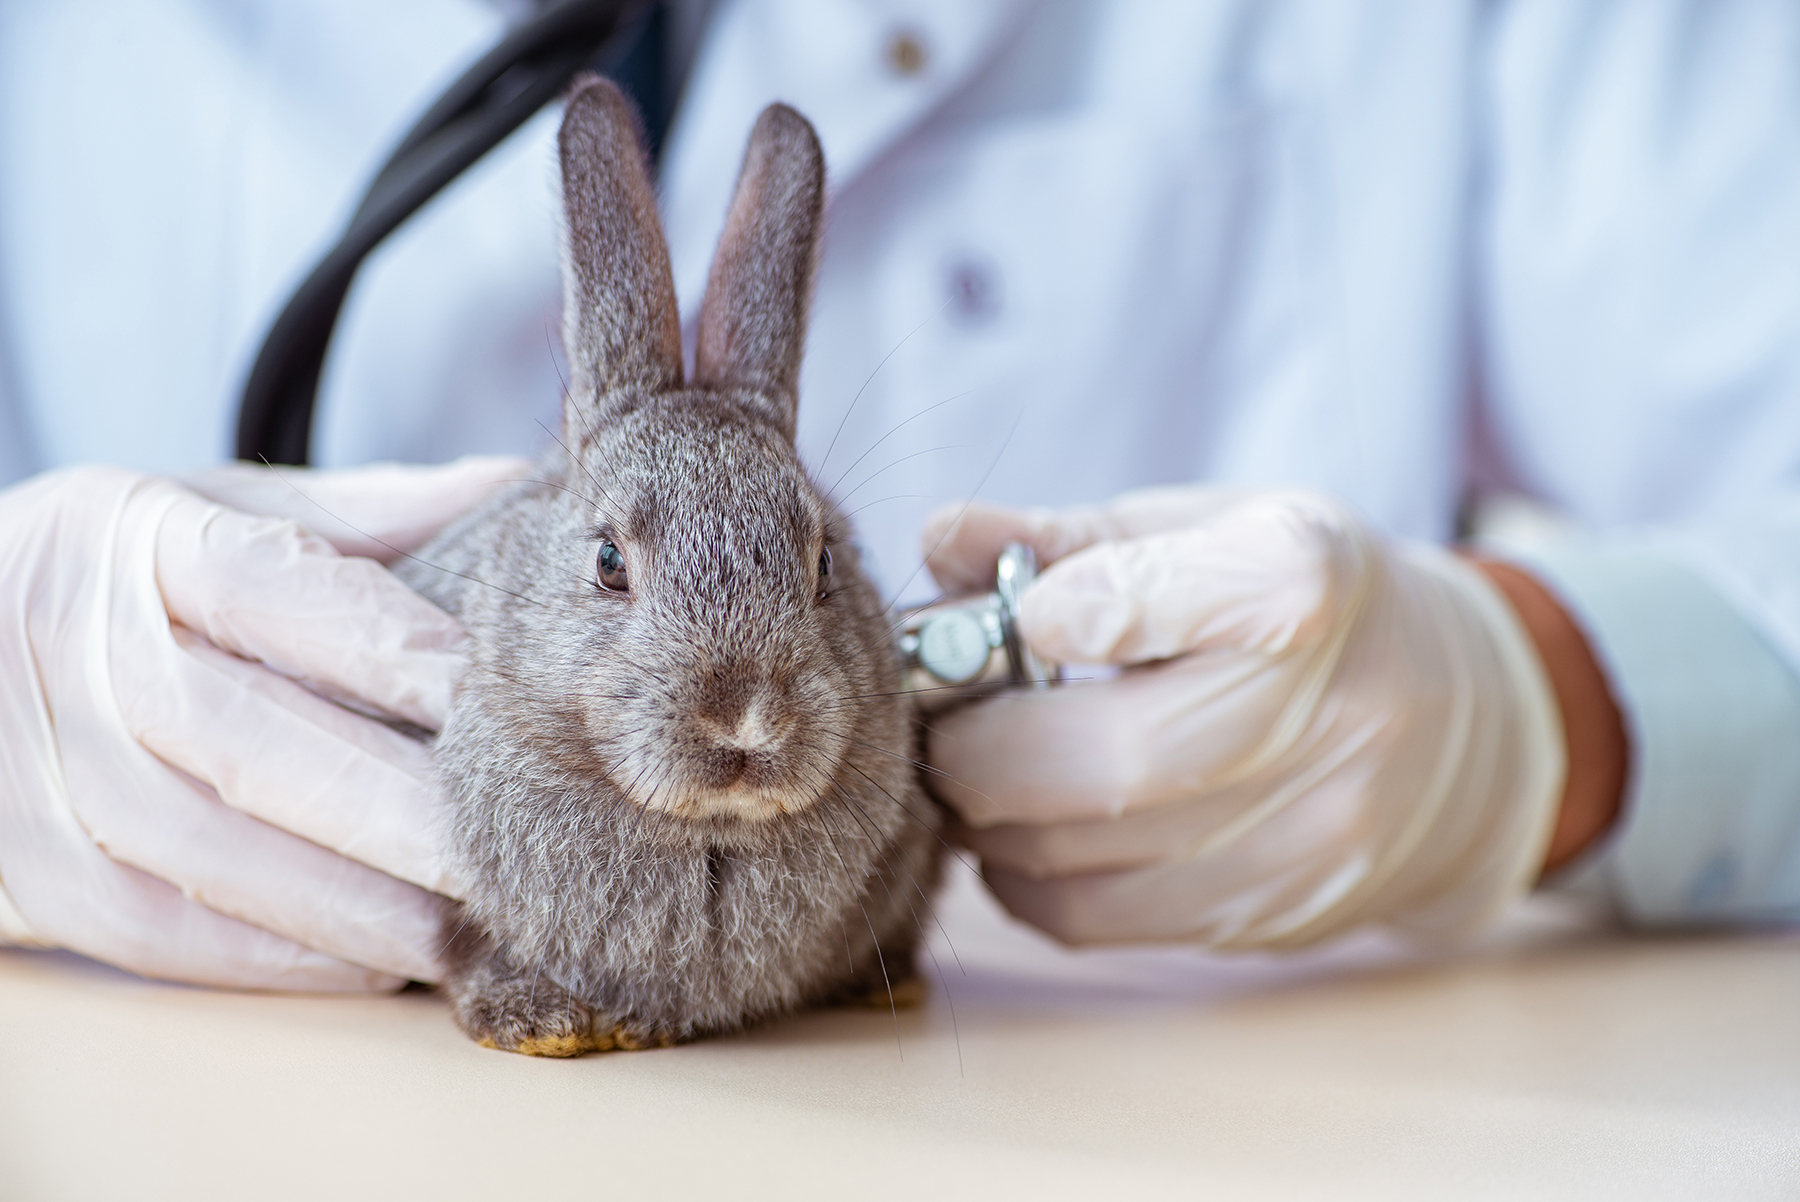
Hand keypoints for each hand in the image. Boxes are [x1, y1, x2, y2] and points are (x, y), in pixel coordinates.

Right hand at [0, 457, 523, 990]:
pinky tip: (373, 960)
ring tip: (463, 925)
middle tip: (502, 843)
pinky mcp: (34, 869)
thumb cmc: (111, 575)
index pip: (272, 588)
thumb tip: (511, 490)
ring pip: (208, 850)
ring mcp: (44, 766)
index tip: (492, 696)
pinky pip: (159, 930)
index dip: (388, 647)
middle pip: (249, 737)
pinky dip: (274, 955)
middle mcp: (83, 652)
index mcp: (137, 541)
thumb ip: (357, 513)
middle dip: (391, 804)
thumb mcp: (206, 510)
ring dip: (348, 902)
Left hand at [921, 488, 1569, 948]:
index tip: (1018, 615)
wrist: (1470, 725)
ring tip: (986, 770)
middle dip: (979, 749)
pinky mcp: (1277, 915)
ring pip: (1083, 857)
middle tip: (946, 722)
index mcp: (1305, 582)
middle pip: (1101, 761)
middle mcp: (1327, 717)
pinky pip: (1102, 920)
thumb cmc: (1313, 606)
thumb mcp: (1213, 531)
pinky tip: (1037, 829)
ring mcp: (1309, 833)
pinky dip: (1032, 880)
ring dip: (991, 820)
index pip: (1156, 596)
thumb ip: (1068, 539)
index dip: (1053, 610)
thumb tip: (938, 537)